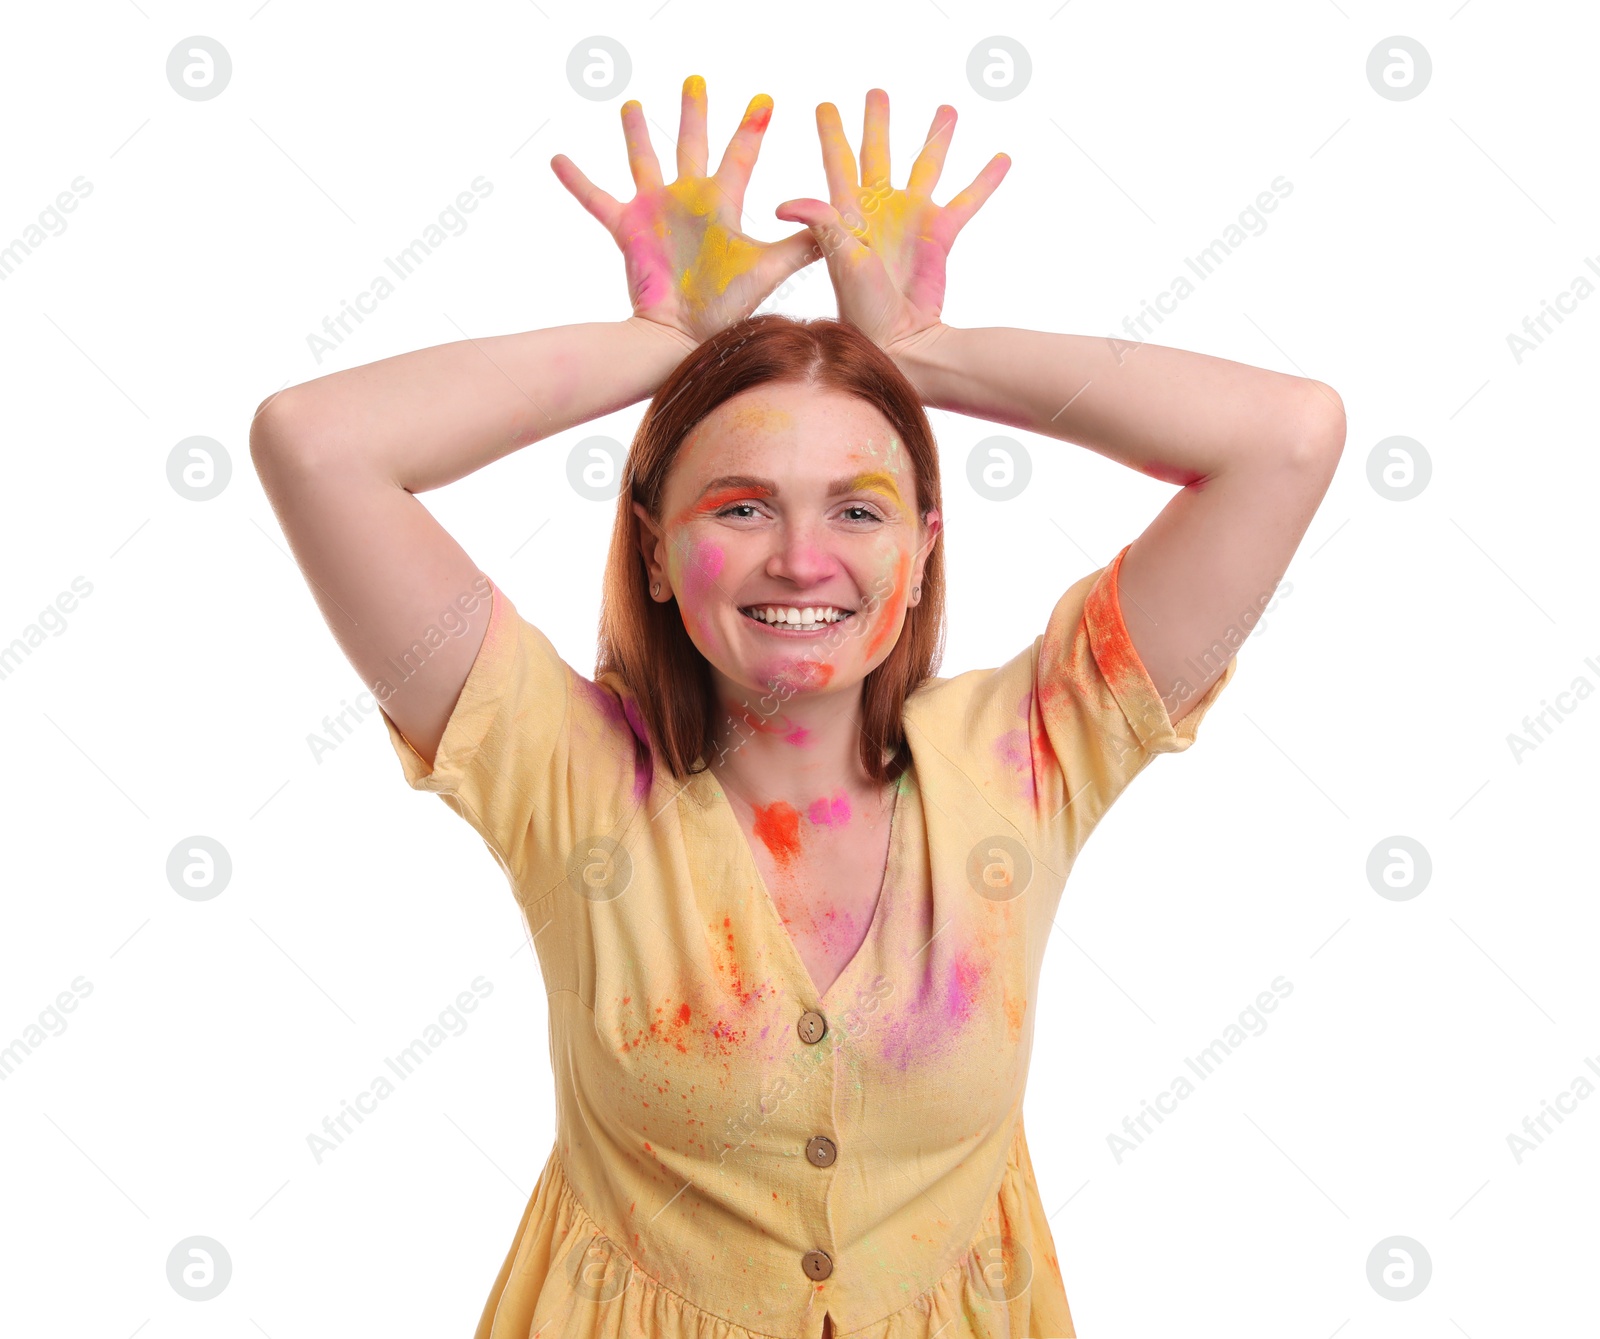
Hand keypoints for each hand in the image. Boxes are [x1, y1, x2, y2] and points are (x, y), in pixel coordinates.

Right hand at [551, 75, 819, 347]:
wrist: (684, 335)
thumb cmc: (727, 306)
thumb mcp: (770, 268)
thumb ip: (804, 244)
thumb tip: (843, 223)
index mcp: (722, 203)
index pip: (741, 155)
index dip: (752, 127)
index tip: (765, 99)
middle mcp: (689, 201)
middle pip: (691, 143)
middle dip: (695, 113)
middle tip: (696, 81)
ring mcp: (656, 212)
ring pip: (644, 161)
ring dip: (637, 135)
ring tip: (632, 106)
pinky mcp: (627, 229)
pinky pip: (596, 199)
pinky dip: (577, 181)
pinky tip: (557, 159)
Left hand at [775, 89, 1009, 356]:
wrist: (899, 339)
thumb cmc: (861, 306)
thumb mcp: (840, 259)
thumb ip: (822, 223)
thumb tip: (783, 202)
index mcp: (850, 211)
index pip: (839, 161)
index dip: (832, 133)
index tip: (825, 105)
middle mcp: (880, 209)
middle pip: (878, 152)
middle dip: (878, 122)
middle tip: (877, 92)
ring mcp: (911, 220)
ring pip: (926, 166)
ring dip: (936, 138)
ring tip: (946, 109)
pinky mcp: (939, 235)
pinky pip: (967, 200)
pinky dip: (984, 181)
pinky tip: (1002, 158)